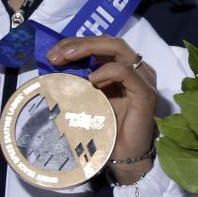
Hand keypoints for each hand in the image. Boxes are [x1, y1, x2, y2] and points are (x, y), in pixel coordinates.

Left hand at [48, 37, 158, 183]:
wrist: (123, 155)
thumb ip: (77, 81)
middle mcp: (135, 69)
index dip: (76, 44)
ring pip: (119, 48)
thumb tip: (52, 64)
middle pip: (110, 41)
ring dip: (89, 49)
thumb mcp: (86, 98)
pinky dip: (107, 71)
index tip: (52, 54)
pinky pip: (127, 72)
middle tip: (56, 55)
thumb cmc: (105, 127)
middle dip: (79, 43)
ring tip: (67, 59)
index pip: (101, 44)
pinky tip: (92, 79)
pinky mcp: (145, 93)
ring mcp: (143, 79)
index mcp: (122, 67)